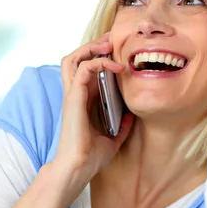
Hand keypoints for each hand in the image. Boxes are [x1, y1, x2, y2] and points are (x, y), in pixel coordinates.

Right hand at [54, 33, 134, 182]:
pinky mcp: (73, 97)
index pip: (87, 69)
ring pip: (73, 58)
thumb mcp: (113, 138)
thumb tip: (134, 115)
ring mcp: (72, 94)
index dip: (100, 56)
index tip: (118, 50)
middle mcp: (76, 94)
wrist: (78, 168)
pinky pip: (83, 69)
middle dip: (94, 44)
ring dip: (91, 47)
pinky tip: (116, 67)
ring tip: (109, 46)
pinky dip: (99, 62)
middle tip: (113, 39)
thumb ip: (122, 125)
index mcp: (83, 101)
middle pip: (77, 58)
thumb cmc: (91, 157)